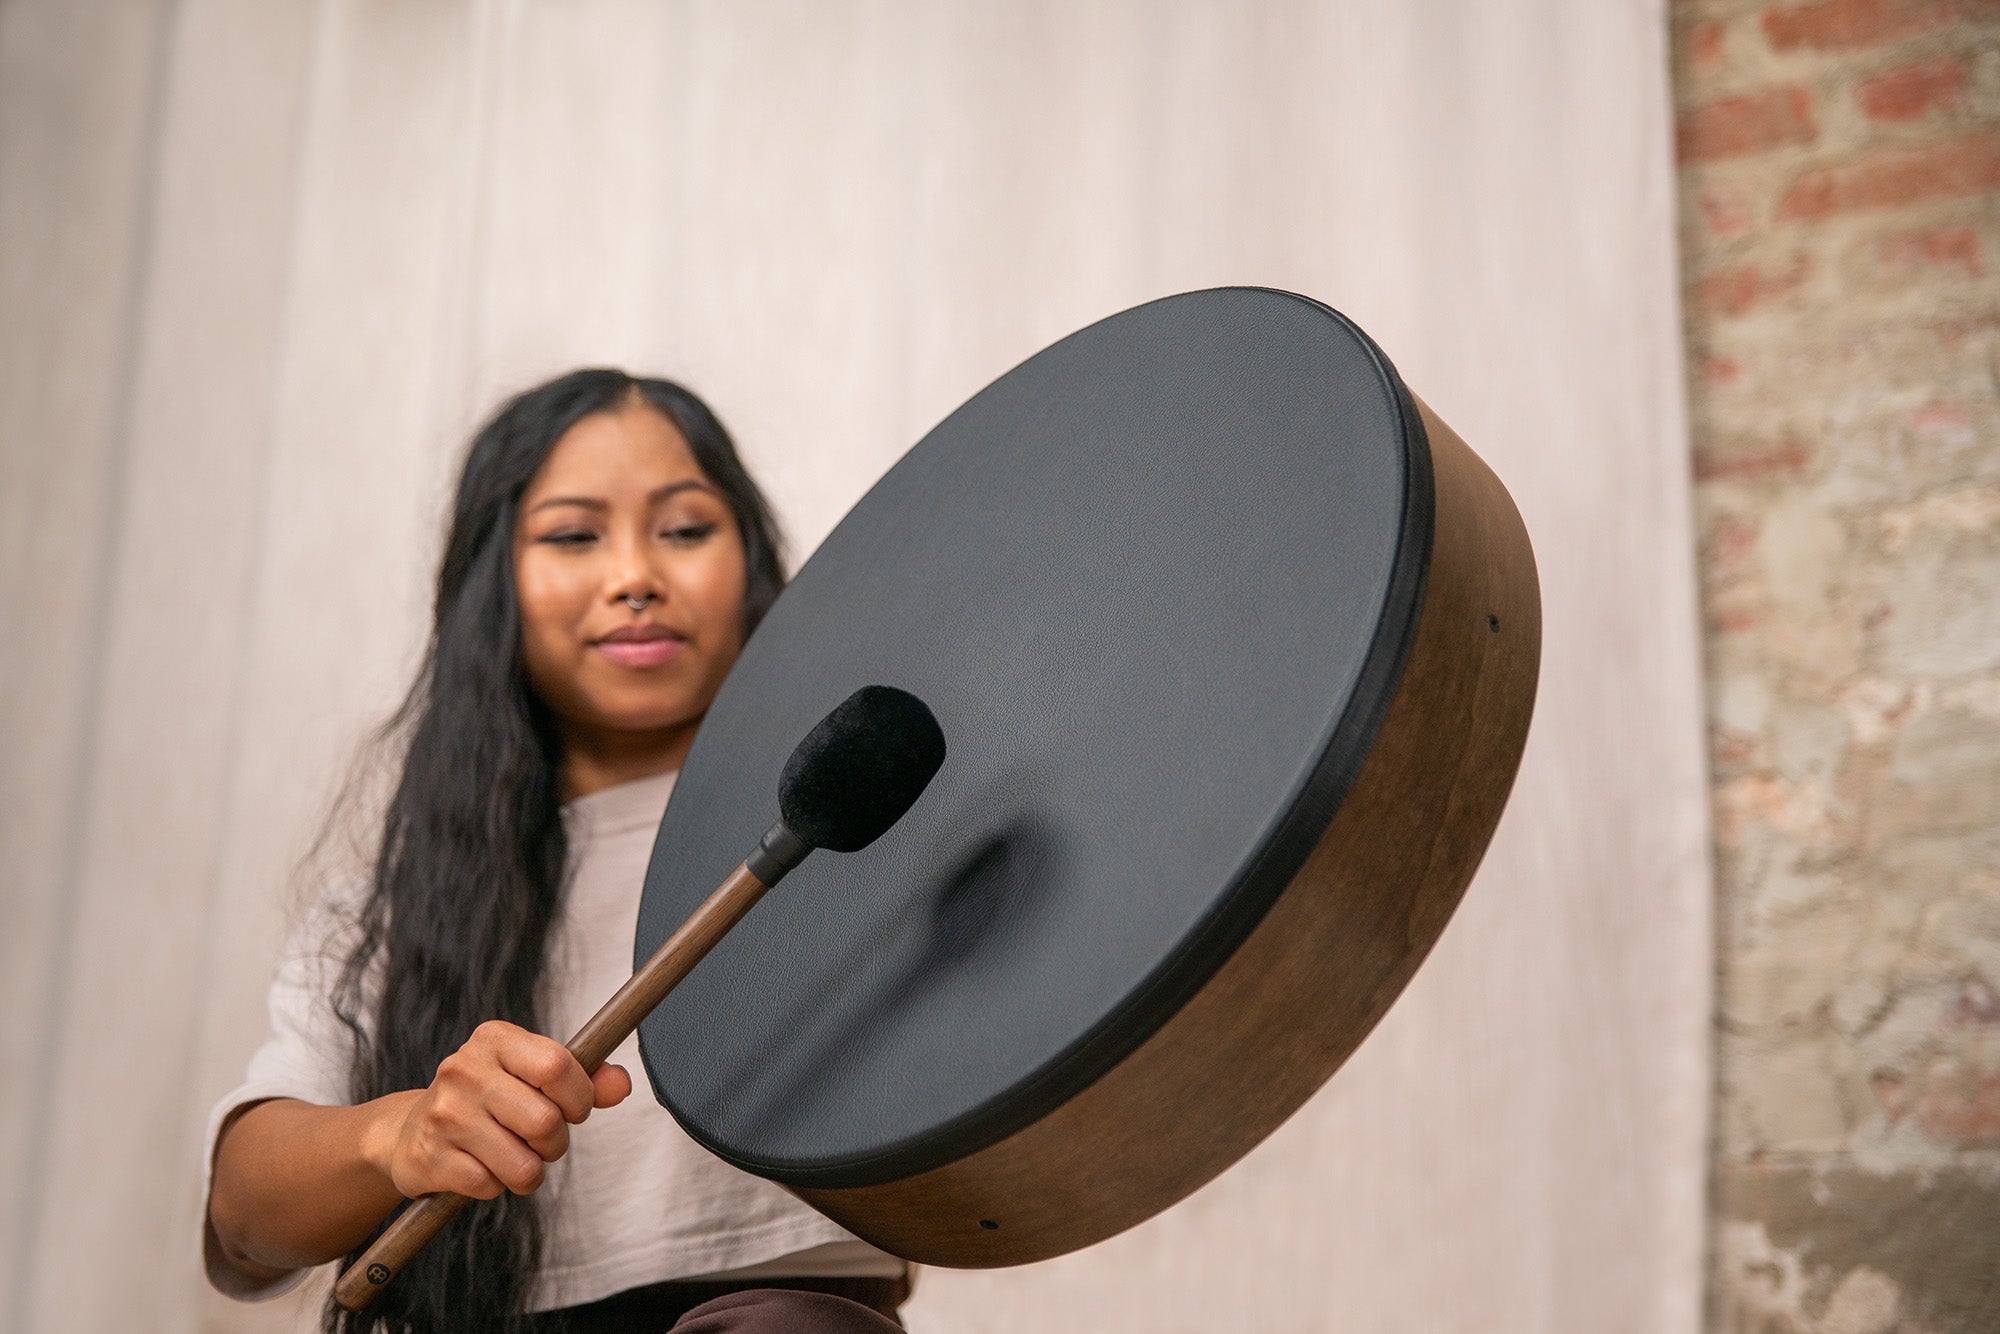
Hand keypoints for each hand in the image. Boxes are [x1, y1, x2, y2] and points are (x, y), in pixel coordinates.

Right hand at [370, 1021, 632, 1199]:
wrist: (409, 1132)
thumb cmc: (487, 1101)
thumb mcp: (531, 1076)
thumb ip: (584, 1078)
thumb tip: (621, 1083)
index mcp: (494, 1039)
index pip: (558, 1066)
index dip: (580, 1097)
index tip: (574, 1109)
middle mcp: (464, 1070)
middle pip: (545, 1122)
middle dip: (555, 1142)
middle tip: (540, 1139)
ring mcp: (444, 1114)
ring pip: (523, 1164)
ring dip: (529, 1171)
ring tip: (512, 1155)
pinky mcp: (431, 1157)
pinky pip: (491, 1186)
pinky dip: (496, 1186)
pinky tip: (480, 1166)